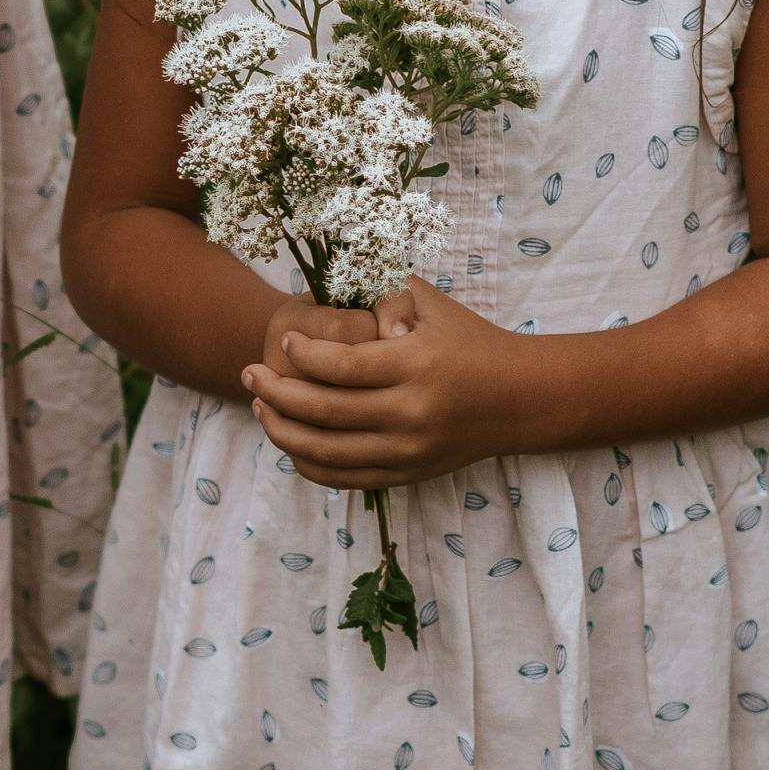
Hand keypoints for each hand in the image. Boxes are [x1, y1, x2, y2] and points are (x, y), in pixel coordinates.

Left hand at [242, 277, 531, 490]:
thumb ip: (383, 291)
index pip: (340, 367)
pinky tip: (289, 442)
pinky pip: (344, 478)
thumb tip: (335, 297)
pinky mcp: (407, 474)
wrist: (519, 398)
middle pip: (323, 412)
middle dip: (275, 392)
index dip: (301, 355)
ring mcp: (408, 450)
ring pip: (326, 452)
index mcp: (415, 365)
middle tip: (249, 374)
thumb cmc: (469, 341)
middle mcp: (410, 413)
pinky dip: (308, 464)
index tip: (283, 339)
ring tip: (259, 407)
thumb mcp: (431, 303)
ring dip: (282, 430)